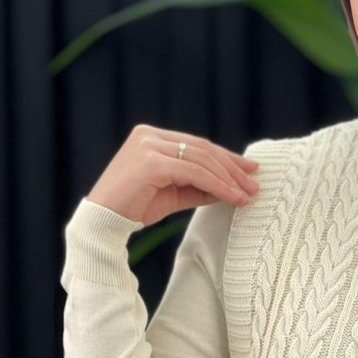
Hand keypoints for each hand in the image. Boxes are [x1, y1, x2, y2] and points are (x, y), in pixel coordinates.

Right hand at [86, 124, 260, 226]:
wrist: (103, 222)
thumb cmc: (134, 207)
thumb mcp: (173, 194)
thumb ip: (199, 187)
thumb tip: (230, 189)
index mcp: (152, 137)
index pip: (197, 144)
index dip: (226, 158)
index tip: (249, 170)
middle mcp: (149, 135)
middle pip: (203, 148)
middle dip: (232, 168)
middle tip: (254, 184)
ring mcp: (149, 146)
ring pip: (202, 159)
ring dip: (229, 178)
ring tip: (247, 195)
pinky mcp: (151, 162)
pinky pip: (195, 172)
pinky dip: (217, 185)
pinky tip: (232, 197)